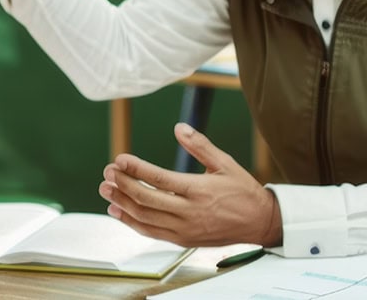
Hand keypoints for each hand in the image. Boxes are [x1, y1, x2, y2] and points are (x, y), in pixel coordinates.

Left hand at [99, 123, 282, 246]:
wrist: (260, 223)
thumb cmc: (242, 191)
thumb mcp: (225, 163)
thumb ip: (200, 145)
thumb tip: (179, 127)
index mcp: (199, 191)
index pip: (159, 179)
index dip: (136, 169)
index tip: (119, 159)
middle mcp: (190, 212)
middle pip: (147, 199)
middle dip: (123, 185)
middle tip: (108, 172)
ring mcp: (185, 229)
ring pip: (145, 218)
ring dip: (122, 204)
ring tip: (106, 190)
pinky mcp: (182, 240)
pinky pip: (151, 233)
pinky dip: (132, 222)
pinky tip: (118, 211)